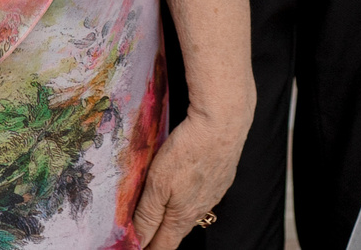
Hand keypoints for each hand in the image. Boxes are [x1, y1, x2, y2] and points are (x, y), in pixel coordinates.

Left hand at [133, 106, 245, 248]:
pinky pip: (203, 192)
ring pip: (192, 210)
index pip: (163, 246)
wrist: (223, 123)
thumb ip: (147, 215)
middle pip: (177, 230)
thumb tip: (139, 242)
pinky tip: (186, 182)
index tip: (136, 247)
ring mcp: (214, 192)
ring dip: (176, 214)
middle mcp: (201, 208)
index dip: (148, 249)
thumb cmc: (189, 151)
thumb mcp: (157, 184)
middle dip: (161, 235)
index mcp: (183, 216)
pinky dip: (191, 194)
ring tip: (162, 209)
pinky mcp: (222, 174)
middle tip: (144, 231)